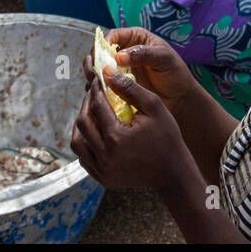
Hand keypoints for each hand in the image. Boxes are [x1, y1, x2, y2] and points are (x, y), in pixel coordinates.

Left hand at [71, 63, 192, 190]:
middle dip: (86, 104)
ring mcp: (101, 170)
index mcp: (116, 138)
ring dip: (81, 125)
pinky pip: (83, 158)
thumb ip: (131, 89)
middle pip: (82, 123)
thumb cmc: (167, 137)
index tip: (98, 79)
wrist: (173, 173)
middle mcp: (104, 156)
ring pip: (77, 143)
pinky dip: (85, 143)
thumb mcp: (155, 107)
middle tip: (93, 93)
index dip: (95, 89)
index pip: (97, 105)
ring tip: (91, 113)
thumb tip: (108, 74)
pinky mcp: (102, 178)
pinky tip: (95, 132)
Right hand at [80, 27, 198, 112]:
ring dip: (93, 74)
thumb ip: (142, 54)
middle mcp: (124, 52)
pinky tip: (100, 93)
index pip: (113, 35)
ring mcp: (119, 69)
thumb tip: (118, 56)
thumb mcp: (163, 59)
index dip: (103, 44)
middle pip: (101, 52)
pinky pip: (102, 84)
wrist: (179, 98)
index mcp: (135, 38)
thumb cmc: (175, 73)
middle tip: (95, 72)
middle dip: (95, 60)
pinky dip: (98, 88)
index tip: (100, 56)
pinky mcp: (117, 85)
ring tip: (96, 83)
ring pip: (98, 68)